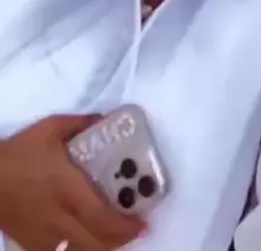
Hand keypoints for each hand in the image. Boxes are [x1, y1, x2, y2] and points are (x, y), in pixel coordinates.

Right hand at [0, 114, 145, 249]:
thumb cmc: (21, 152)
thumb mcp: (51, 128)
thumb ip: (81, 124)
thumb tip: (105, 119)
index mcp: (68, 189)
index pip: (102, 216)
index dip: (125, 225)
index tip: (143, 222)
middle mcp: (59, 216)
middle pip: (96, 241)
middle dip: (120, 239)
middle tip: (136, 230)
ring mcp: (45, 235)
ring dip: (103, 247)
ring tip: (117, 237)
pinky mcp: (32, 243)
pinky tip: (88, 243)